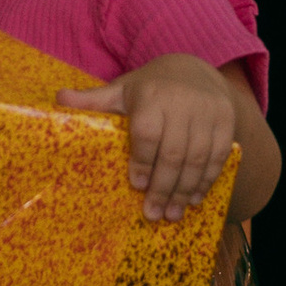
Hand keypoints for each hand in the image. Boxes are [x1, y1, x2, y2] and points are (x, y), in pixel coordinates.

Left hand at [57, 55, 237, 222]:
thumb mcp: (121, 90)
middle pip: (175, 152)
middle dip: (163, 187)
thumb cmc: (149, 89)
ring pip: (198, 158)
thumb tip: (58, 99)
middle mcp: (183, 102)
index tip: (136, 185)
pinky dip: (207, 180)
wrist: (194, 70)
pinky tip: (194, 199)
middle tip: (153, 213)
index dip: (142, 160)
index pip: (148, 132)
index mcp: (152, 95)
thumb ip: (93, 100)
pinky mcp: (227, 122)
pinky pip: (218, 156)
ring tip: (172, 214)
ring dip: (185, 190)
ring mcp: (208, 113)